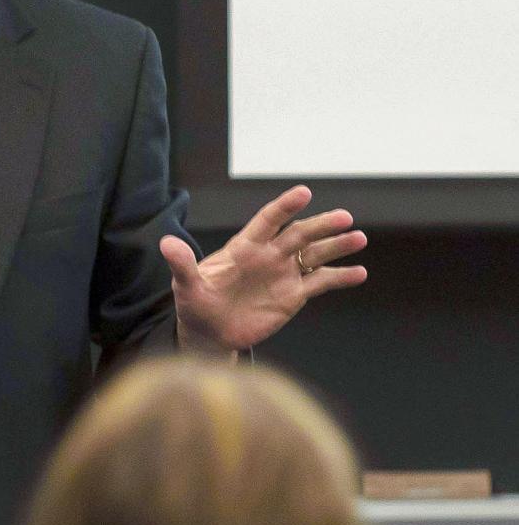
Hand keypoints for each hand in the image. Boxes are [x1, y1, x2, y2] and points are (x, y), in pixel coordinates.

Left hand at [159, 185, 367, 351]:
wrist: (209, 332)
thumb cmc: (195, 304)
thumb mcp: (186, 286)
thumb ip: (182, 264)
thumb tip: (165, 242)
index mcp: (243, 248)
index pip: (267, 221)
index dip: (284, 207)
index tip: (304, 192)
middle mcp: (268, 256)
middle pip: (298, 234)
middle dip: (320, 225)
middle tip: (344, 217)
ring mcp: (283, 273)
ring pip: (314, 254)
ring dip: (336, 246)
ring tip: (358, 238)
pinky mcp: (294, 295)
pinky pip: (321, 282)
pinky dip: (340, 277)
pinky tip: (359, 273)